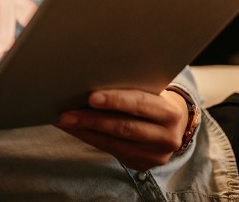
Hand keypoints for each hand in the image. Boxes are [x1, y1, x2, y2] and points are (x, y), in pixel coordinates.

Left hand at [56, 88, 187, 169]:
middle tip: (66, 113)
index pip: (140, 103)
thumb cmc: (155, 98)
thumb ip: (133, 86)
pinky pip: (110, 150)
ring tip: (64, 121)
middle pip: (124, 127)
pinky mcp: (141, 164)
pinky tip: (75, 129)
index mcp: (169, 111)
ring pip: (114, 142)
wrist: (175, 126)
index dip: (115, 100)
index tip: (91, 97)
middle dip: (92, 119)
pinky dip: (89, 138)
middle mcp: (166, 136)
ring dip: (85, 131)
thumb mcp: (152, 90)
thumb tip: (94, 75)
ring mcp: (154, 154)